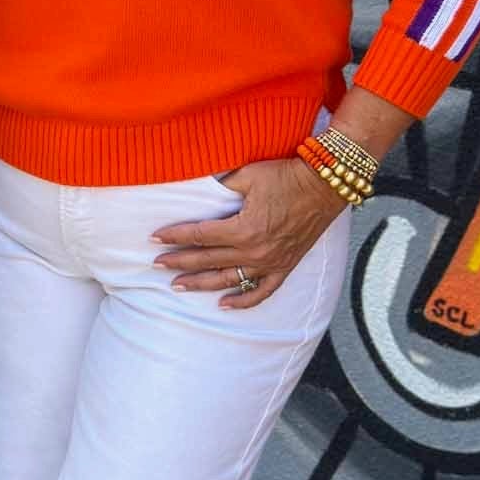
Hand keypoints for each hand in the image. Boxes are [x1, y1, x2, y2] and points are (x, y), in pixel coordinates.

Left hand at [152, 159, 346, 309]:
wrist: (324, 186)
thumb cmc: (286, 176)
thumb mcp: (248, 174)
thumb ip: (220, 183)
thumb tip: (197, 184)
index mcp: (242, 228)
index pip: (199, 235)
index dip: (174, 236)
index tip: (155, 239)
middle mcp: (254, 251)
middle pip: (207, 260)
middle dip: (179, 262)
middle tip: (157, 264)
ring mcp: (269, 262)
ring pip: (227, 280)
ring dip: (201, 284)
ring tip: (178, 286)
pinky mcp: (284, 267)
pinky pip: (261, 291)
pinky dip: (243, 301)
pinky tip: (224, 305)